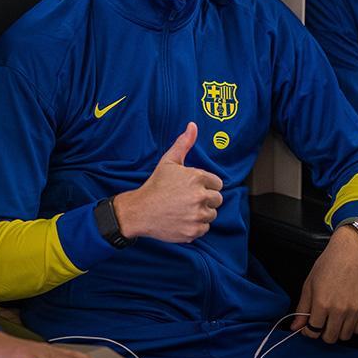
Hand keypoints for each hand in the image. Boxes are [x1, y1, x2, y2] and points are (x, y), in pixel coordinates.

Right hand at [113, 122, 223, 242]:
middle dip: (205, 199)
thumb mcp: (169, 162)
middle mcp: (200, 196)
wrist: (140, 211)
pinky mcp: (194, 231)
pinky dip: (195, 226)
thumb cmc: (155, 185)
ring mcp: (197, 215)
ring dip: (201, 213)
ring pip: (211, 215)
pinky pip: (204, 229)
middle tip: (187, 200)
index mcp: (197, 178)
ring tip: (184, 209)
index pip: (217, 184)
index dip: (205, 186)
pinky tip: (182, 220)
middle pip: (217, 200)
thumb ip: (184, 143)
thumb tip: (192, 126)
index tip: (191, 188)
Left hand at [291, 226, 357, 343]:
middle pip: (330, 337)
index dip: (308, 331)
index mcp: (322, 303)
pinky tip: (346, 318)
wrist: (351, 252)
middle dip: (323, 333)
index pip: (313, 331)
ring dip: (338, 331)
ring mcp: (354, 310)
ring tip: (334, 320)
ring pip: (345, 336)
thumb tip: (295, 325)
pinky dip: (352, 327)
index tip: (309, 328)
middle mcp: (339, 309)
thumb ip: (302, 308)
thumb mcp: (309, 284)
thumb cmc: (330, 264)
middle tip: (322, 324)